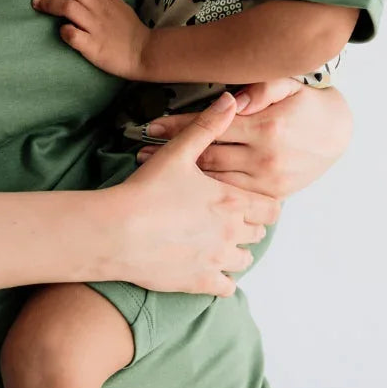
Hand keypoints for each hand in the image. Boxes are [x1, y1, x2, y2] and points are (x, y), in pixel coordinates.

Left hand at [32, 0, 150, 79]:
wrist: (144, 53)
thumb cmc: (130, 30)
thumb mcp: (120, 5)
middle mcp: (98, 9)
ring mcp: (95, 28)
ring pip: (68, 7)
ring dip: (50, 5)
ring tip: (39, 7)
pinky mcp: (93, 47)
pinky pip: (73, 35)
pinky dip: (63, 32)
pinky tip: (62, 32)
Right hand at [112, 92, 279, 296]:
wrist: (116, 232)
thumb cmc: (145, 190)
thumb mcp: (177, 152)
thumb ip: (208, 126)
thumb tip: (231, 99)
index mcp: (232, 201)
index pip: (271, 208)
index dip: (262, 205)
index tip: (246, 203)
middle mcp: (231, 233)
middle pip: (259, 234)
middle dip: (247, 227)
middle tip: (226, 221)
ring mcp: (216, 260)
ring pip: (244, 261)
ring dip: (235, 253)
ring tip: (216, 246)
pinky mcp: (200, 282)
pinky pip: (227, 288)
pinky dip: (222, 281)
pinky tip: (207, 269)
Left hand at [136, 80, 353, 199]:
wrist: (339, 134)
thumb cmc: (307, 105)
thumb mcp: (288, 86)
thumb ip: (261, 89)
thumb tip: (232, 100)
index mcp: (265, 128)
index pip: (211, 126)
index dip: (178, 126)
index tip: (151, 127)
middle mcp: (264, 158)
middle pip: (206, 155)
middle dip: (172, 154)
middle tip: (142, 152)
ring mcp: (267, 181)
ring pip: (215, 179)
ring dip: (182, 177)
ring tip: (152, 172)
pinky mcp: (270, 196)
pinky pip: (231, 196)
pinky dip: (205, 192)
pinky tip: (183, 191)